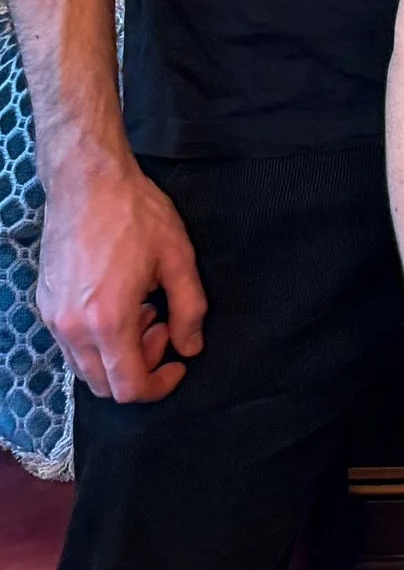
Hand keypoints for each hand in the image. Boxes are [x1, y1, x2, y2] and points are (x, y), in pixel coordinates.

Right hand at [37, 157, 206, 403]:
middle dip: (141, 366)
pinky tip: (122, 299)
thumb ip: (190, 309)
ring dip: (120, 352)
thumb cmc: (135, 214)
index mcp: (107, 321)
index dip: (159, 386)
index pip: (128, 387)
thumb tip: (192, 347)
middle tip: (164, 324)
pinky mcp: (46, 306)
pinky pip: (72, 344)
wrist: (87, 182)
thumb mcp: (178, 258)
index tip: (180, 363)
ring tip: (146, 306)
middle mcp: (72, 328)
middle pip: (104, 384)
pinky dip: (100, 338)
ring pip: (86, 366)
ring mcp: (52, 319)